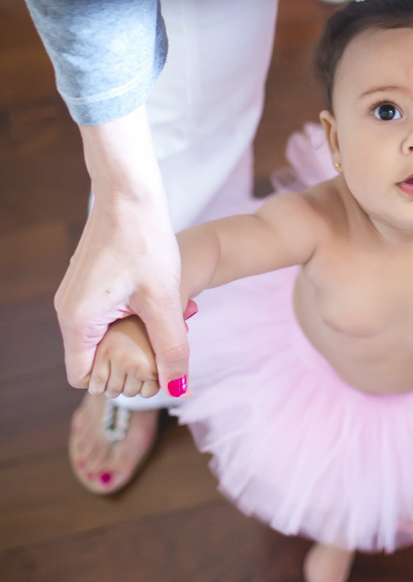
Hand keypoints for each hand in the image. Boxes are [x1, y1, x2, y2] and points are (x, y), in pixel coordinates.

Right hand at [55, 107, 189, 394]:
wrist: (130, 193)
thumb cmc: (145, 242)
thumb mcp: (164, 301)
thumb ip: (171, 349)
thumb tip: (178, 389)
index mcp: (78, 321)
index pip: (85, 379)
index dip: (117, 381)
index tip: (148, 369)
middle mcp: (66, 311)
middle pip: (91, 359)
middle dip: (126, 359)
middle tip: (163, 343)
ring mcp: (72, 295)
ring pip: (98, 337)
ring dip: (129, 337)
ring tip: (162, 320)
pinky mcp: (84, 282)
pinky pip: (99, 317)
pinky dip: (124, 318)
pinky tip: (153, 302)